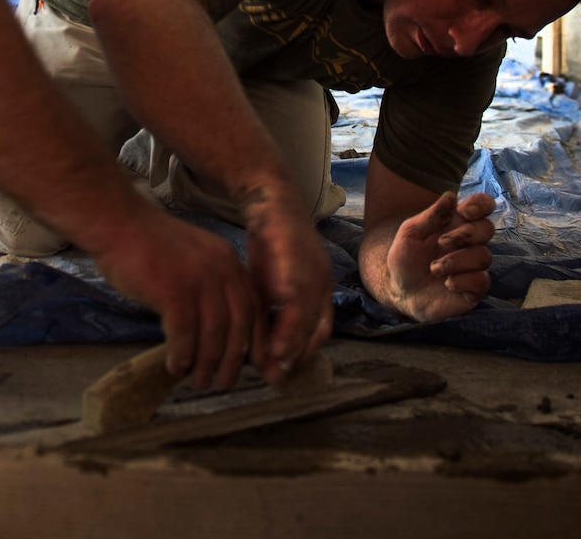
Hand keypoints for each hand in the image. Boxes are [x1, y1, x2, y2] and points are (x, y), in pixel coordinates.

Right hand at [90, 207, 261, 391]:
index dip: (255, 339)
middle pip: (238, 324)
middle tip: (225, 382)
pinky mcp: (174, 290)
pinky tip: (175, 367)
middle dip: (233, 359)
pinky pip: (184, 333)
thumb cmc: (148, 245)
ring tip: (199, 380)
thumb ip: (208, 287)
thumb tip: (214, 331)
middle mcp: (221, 269)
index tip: (253, 364)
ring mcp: (199, 279)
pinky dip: (181, 355)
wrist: (118, 224)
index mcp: (229, 262)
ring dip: (207, 362)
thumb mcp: (193, 259)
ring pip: (213, 333)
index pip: (253, 307)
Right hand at [241, 188, 334, 384]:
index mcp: (319, 291)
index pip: (317, 333)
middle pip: (315, 332)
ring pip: (307, 322)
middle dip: (295, 359)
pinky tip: (269, 342)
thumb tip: (257, 348)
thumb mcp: (267, 284)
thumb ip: (267, 313)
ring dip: (290, 349)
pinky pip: (296, 305)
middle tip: (275, 380)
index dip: (301, 355)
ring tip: (271, 369)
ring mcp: (315, 276)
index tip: (282, 374)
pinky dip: (285, 328)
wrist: (269, 200)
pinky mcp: (301, 266)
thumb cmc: (269, 244)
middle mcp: (324, 286)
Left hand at [382, 191, 495, 321]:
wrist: (400, 292)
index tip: (465, 212)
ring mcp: (474, 266)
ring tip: (434, 268)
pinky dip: (463, 281)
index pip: (483, 206)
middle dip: (466, 234)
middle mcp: (470, 243)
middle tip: (441, 242)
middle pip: (487, 228)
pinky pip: (482, 281)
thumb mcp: (411, 233)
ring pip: (483, 256)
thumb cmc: (406, 258)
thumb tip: (451, 196)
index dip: (481, 205)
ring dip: (456, 261)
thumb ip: (431, 215)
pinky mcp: (474, 290)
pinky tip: (448, 284)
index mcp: (457, 223)